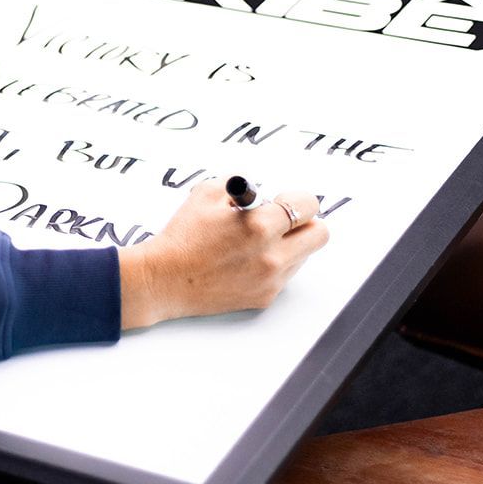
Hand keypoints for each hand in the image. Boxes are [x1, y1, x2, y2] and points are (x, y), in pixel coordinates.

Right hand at [118, 180, 328, 328]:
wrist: (163, 279)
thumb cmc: (183, 236)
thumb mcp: (208, 192)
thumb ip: (243, 185)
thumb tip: (265, 191)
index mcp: (260, 226)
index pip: (307, 205)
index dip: (297, 198)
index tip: (284, 199)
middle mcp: (272, 257)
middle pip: (319, 234)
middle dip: (305, 222)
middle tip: (283, 219)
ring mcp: (270, 280)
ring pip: (303, 255)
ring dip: (289, 244)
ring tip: (258, 241)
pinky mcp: (264, 297)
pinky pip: (285, 275)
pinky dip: (274, 264)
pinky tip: (247, 260)